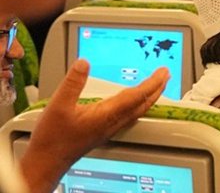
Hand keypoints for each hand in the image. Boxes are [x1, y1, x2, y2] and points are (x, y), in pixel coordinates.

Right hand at [20, 59, 167, 192]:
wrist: (46, 161)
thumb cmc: (53, 139)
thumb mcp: (58, 105)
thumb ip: (72, 83)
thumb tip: (84, 64)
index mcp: (106, 115)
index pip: (137, 97)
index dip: (152, 83)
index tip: (163, 72)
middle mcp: (112, 122)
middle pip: (143, 104)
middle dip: (157, 89)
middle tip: (167, 75)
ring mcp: (109, 128)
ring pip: (137, 110)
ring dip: (149, 96)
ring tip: (156, 85)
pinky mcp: (104, 131)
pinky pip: (128, 115)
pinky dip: (137, 104)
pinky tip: (133, 101)